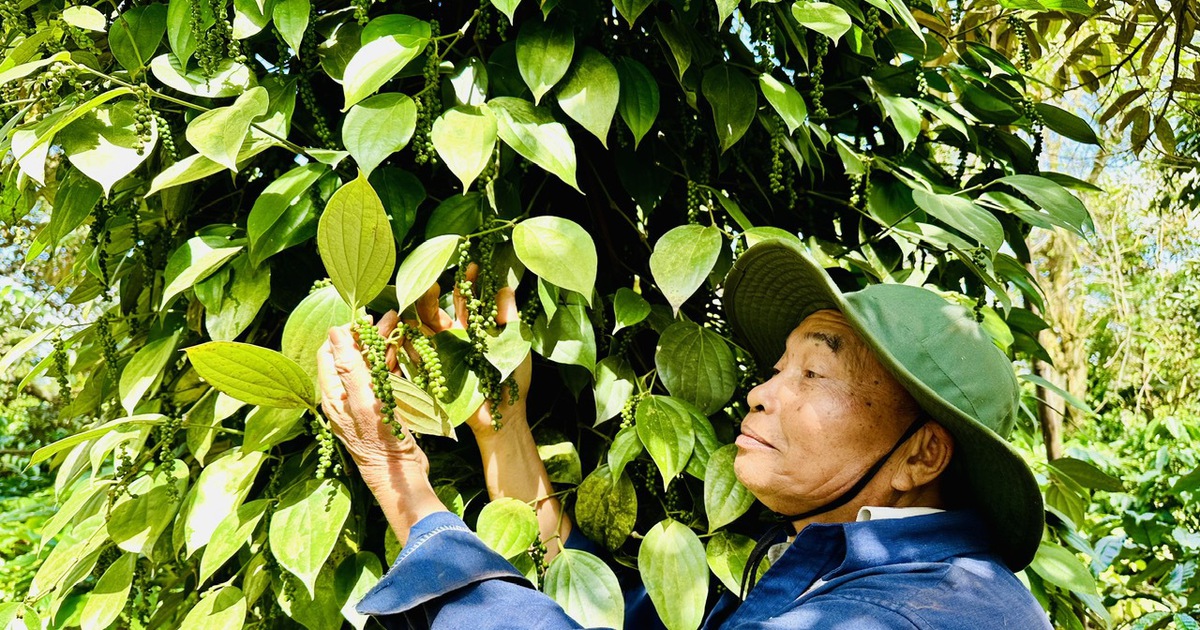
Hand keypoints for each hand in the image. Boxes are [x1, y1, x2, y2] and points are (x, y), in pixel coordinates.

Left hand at [318, 324, 445, 543]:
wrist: (400, 476)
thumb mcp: (364, 399)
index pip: (330, 352)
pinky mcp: (381, 409)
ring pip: (367, 365)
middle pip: (350, 356)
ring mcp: (363, 403)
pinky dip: (389, 362)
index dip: (345, 332)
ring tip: (398, 324)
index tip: (365, 317)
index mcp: (333, 394)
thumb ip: (349, 364)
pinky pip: (381, 379)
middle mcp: (344, 397)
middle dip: (366, 334)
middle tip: (388, 316)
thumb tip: (335, 331)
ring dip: (380, 344)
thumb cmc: (380, 438)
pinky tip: (401, 350)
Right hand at [400, 263, 532, 436]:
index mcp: (474, 329)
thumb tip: (505, 289)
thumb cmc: (514, 380)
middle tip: (434, 277)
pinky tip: (408, 327)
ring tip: (419, 295)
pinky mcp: (435, 372)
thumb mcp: (516, 345)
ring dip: (420, 310)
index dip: (468, 283)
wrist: (505, 416)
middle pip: (437, 310)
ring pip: (424, 328)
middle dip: (433, 292)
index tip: (472, 266)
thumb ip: (509, 319)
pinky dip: (412, 341)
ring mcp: (443, 354)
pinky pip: (419, 354)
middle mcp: (455, 338)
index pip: (466, 300)